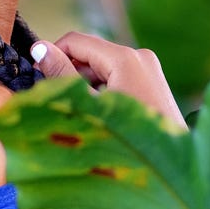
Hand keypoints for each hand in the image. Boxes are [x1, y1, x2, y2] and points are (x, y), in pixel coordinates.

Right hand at [31, 32, 185, 128]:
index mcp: (124, 58)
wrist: (172, 168)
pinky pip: (117, 75)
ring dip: (84, 83)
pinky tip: (98, 114)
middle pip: (90, 53)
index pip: (76, 41)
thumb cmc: (128, 140)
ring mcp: (148, 68)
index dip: (52, 55)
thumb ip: (61, 75)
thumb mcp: (88, 106)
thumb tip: (38, 49)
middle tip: (57, 100)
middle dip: (69, 72)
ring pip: (102, 65)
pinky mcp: (151, 81)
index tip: (37, 77)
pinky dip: (101, 88)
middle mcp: (139, 56)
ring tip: (80, 112)